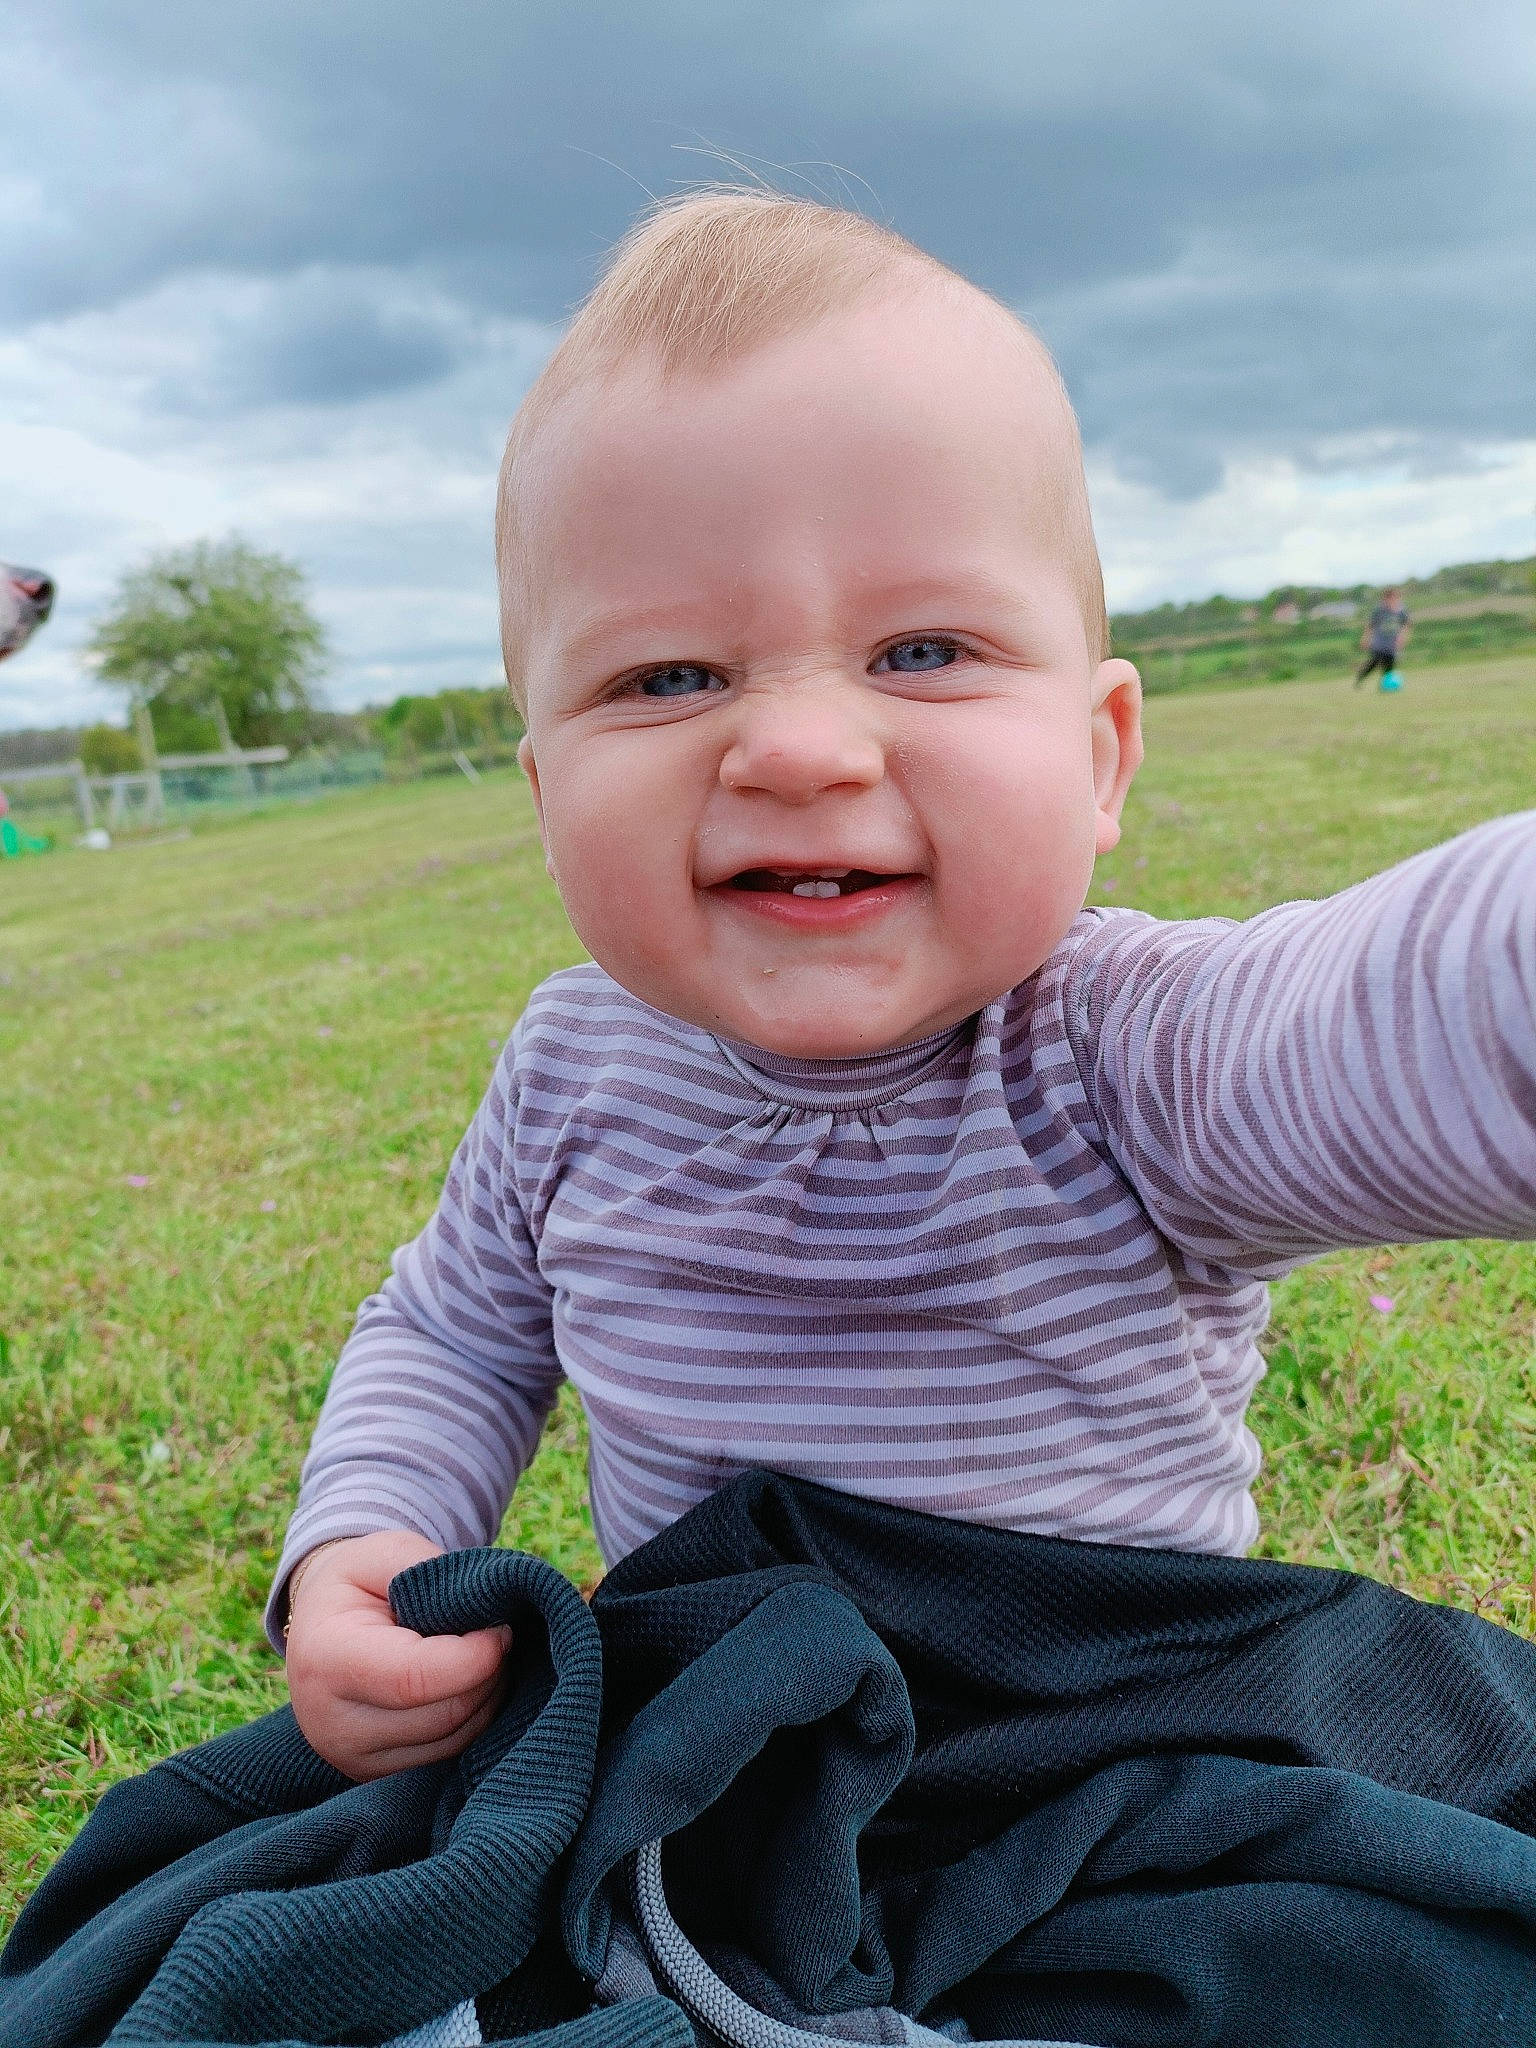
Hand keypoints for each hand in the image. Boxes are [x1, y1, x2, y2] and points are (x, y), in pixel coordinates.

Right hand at [284, 1530, 510, 1779]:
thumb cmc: (361, 1583)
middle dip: (487, 1672)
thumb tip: (488, 1616)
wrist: (321, 1626)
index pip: (414, 1678)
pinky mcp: (375, 1776)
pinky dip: (472, 1719)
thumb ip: (433, 1574)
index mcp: (326, 1659)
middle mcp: (331, 1723)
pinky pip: (449, 1756)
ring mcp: (353, 1759)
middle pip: (443, 1714)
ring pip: (454, 1740)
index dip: (474, 1655)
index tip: (501, 1627)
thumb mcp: (386, 1553)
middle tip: (494, 1632)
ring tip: (477, 1654)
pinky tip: (466, 1684)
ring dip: (485, 1696)